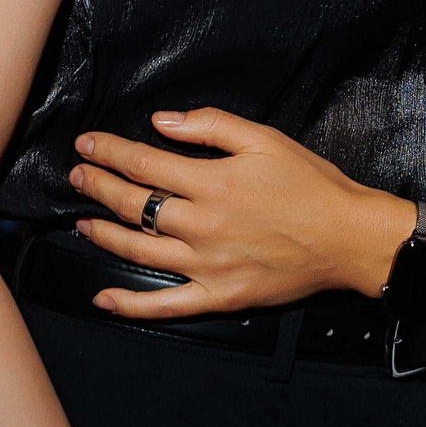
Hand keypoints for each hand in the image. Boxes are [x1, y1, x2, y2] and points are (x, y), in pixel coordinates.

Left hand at [69, 110, 411, 317]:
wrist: (349, 238)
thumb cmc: (311, 185)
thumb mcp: (266, 139)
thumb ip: (210, 126)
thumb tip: (161, 122)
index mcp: (213, 182)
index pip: (143, 164)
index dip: (108, 152)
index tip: (86, 144)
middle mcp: (202, 225)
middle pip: (133, 205)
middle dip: (97, 186)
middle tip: (76, 175)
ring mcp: (207, 265)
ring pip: (138, 250)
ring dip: (103, 233)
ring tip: (82, 220)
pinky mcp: (218, 296)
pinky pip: (164, 304)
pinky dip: (129, 304)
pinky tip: (102, 297)